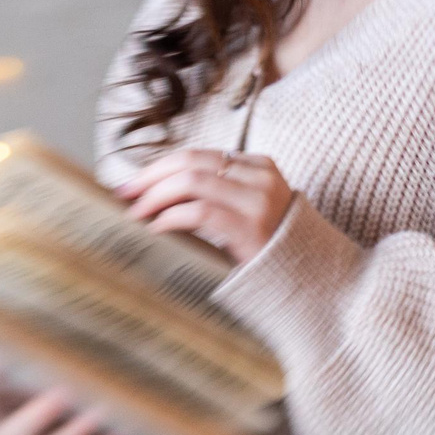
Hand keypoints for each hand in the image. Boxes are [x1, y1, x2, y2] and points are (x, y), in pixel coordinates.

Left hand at [112, 146, 293, 265]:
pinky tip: (157, 228)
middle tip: (124, 194)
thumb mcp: (248, 209)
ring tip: (136, 213)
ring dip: (156, 196)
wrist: (309, 279)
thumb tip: (158, 191)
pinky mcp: (251, 228)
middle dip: (151, 177)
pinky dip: (172, 217)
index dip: (160, 166)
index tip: (133, 183)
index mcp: (258, 166)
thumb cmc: (269, 247)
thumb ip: (217, 194)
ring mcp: (258, 201)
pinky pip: (200, 212)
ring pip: (192, 182)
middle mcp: (259, 177)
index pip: (197, 155)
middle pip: (190, 163)